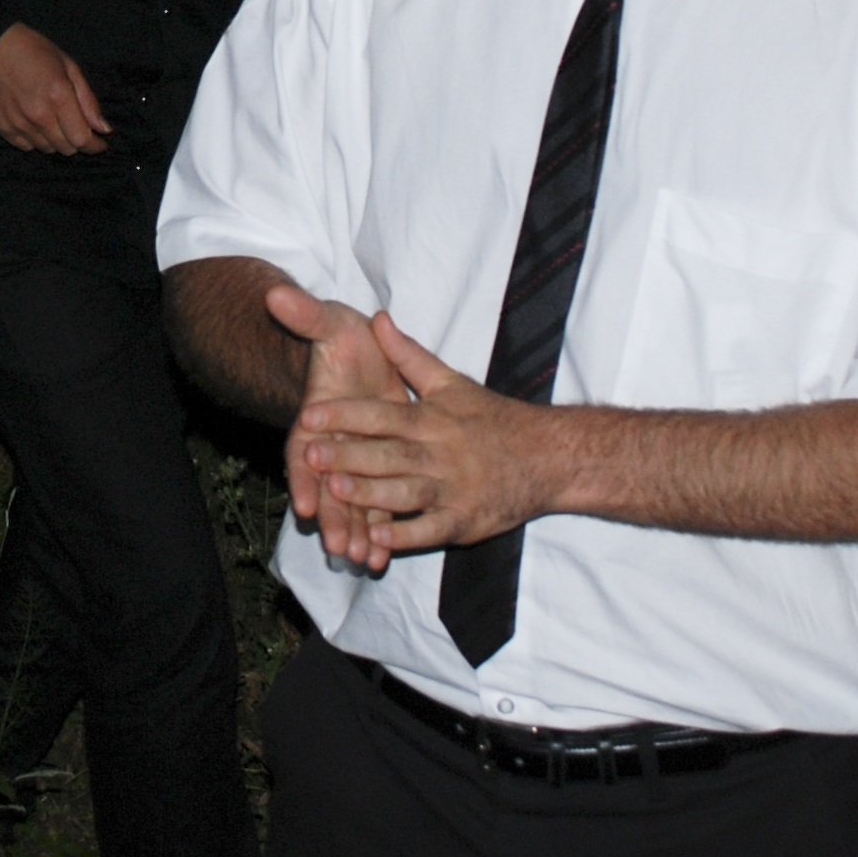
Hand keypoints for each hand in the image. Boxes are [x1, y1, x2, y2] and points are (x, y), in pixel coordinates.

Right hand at [0, 24, 109, 154]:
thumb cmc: (33, 50)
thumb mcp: (68, 66)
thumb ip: (88, 100)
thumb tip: (104, 129)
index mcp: (59, 96)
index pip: (82, 139)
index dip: (94, 146)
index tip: (99, 143)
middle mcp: (39, 115)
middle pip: (66, 148)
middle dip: (76, 140)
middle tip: (74, 124)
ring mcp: (19, 124)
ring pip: (47, 149)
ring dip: (55, 139)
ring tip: (52, 118)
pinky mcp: (2, 128)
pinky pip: (26, 147)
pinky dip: (35, 139)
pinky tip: (34, 122)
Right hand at [266, 284, 407, 567]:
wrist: (356, 351)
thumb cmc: (340, 338)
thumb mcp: (326, 321)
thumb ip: (303, 313)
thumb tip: (275, 293)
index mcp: (315, 416)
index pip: (302, 452)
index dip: (304, 478)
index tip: (306, 505)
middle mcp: (329, 446)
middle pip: (326, 488)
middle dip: (333, 518)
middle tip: (339, 548)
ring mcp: (351, 461)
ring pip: (350, 504)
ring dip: (356, 533)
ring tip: (364, 562)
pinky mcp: (375, 468)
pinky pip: (374, 505)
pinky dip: (377, 531)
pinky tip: (384, 558)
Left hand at [293, 314, 553, 566]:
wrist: (548, 457)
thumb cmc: (493, 418)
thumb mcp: (452, 383)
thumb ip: (409, 355)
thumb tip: (376, 319)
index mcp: (433, 418)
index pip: (383, 415)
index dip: (346, 415)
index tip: (309, 416)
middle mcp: (440, 453)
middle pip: (389, 455)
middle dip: (349, 456)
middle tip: (311, 455)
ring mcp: (452, 490)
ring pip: (406, 493)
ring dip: (371, 494)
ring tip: (335, 492)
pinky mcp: (463, 522)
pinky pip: (430, 531)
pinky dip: (405, 535)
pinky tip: (377, 538)